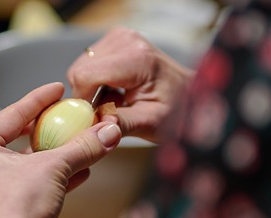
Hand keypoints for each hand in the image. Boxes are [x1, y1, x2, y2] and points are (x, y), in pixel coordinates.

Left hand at [0, 82, 121, 217]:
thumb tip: (111, 131)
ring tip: (80, 145)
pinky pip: (30, 184)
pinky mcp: (3, 210)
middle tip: (66, 116)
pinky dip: (53, 177)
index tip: (58, 89)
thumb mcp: (55, 168)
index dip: (39, 99)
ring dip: (56, 155)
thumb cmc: (18, 205)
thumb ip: (83, 147)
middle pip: (18, 139)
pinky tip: (80, 174)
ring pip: (26, 164)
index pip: (11, 113)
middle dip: (47, 130)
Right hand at [67, 27, 194, 143]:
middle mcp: (127, 40)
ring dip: (93, 90)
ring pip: (81, 68)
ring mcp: (121, 37)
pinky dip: (97, 82)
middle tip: (111, 112)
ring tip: (118, 101)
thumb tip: (100, 126)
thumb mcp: (152, 124)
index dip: (83, 102)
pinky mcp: (116, 40)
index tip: (95, 120)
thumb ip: (123, 124)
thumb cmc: (176, 111)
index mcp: (137, 59)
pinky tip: (117, 91)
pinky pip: (89, 64)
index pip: (85, 75)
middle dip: (89, 97)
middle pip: (80, 71)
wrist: (190, 95)